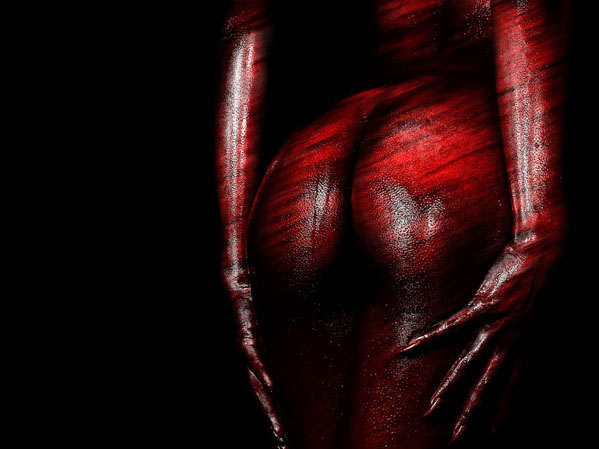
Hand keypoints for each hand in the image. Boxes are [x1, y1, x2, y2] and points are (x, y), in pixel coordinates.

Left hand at [231, 288, 289, 448]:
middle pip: (260, 396)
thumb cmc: (259, 303)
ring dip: (266, 406)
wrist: (240, 283)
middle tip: (283, 438)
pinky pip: (254, 358)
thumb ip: (287, 343)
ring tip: (277, 426)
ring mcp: (245, 349)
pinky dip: (262, 372)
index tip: (285, 431)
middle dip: (272, 418)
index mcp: (255, 361)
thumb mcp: (274, 330)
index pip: (266, 392)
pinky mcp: (245, 335)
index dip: (275, 411)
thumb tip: (313, 351)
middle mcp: (248, 360)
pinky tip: (272, 386)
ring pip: (255, 384)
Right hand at [399, 238, 556, 443]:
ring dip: (449, 391)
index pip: (513, 389)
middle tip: (459, 441)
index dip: (503, 415)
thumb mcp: (547, 314)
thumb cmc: (546, 279)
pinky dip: (430, 338)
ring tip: (432, 411)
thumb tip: (528, 347)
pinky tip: (410, 347)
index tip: (492, 436)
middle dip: (473, 416)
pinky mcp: (482, 306)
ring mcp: (496, 326)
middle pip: (488, 387)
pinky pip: (451, 327)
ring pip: (468, 365)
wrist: (544, 251)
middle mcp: (512, 342)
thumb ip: (535, 334)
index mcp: (528, 346)